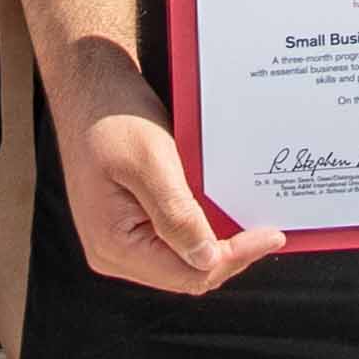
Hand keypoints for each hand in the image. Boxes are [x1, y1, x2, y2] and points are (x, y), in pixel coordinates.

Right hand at [49, 43, 286, 293]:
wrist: (87, 85)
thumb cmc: (112, 116)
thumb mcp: (150, 161)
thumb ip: (176, 215)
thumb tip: (207, 261)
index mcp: (113, 243)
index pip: (188, 273)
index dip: (234, 257)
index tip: (270, 235)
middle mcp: (113, 251)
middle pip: (187, 273)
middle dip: (229, 254)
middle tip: (268, 230)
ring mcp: (119, 239)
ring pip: (183, 259)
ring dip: (217, 243)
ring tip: (251, 223)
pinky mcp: (128, 222)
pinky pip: (173, 239)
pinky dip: (202, 229)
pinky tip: (223, 212)